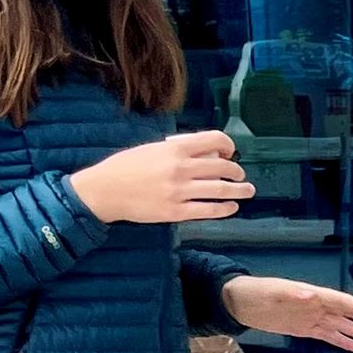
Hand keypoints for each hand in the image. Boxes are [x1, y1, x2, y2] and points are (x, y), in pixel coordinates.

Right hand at [71, 131, 253, 224]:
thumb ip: (180, 149)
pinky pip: (209, 210)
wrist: (105, 190)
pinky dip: (225, 209)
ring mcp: (179, 191)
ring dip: (239, 191)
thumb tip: (208, 154)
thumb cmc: (127, 167)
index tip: (230, 153)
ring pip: (221, 190)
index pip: (215, 140)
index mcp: (175, 149)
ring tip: (248, 191)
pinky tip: (231, 207)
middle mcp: (181, 168)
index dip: (228, 146)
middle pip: (223, 168)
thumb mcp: (153, 149)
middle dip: (237, 171)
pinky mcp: (176, 212)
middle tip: (240, 176)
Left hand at [221, 277, 352, 352]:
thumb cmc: (256, 293)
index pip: (344, 303)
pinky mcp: (304, 328)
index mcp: (314, 296)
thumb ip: (294, 295)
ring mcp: (311, 318)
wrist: (240, 302)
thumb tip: (311, 296)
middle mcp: (316, 307)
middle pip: (347, 314)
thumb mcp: (274, 293)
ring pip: (341, 326)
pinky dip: (342, 340)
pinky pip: (328, 335)